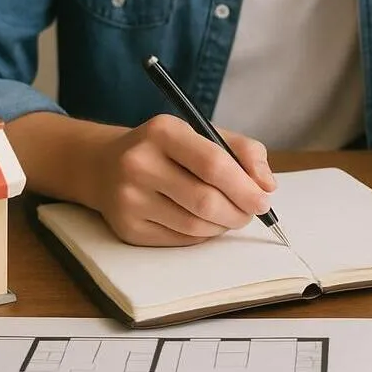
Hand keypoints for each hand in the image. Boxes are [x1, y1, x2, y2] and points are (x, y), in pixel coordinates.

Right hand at [87, 114, 276, 246]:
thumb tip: (267, 185)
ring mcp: (129, 199)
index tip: (264, 199)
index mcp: (163, 131)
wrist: (104, 166)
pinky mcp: (127, 228)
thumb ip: (243, 152)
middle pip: (205, 201)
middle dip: (239, 212)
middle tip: (250, 212)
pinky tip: (203, 222)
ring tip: (228, 215)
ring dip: (223, 225)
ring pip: (195, 225)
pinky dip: (202, 235)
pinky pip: (180, 240)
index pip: (213, 164)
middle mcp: (139, 163)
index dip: (245, 187)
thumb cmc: (166, 149)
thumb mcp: (202, 134)